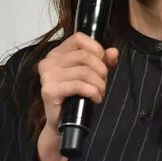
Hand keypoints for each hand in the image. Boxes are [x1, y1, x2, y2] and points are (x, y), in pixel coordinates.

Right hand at [35, 33, 118, 160]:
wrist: (61, 122)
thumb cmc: (74, 96)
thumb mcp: (91, 74)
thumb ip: (103, 61)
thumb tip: (114, 52)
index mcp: (57, 53)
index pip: (79, 38)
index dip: (96, 48)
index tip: (103, 63)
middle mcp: (49, 61)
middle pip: (85, 56)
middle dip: (101, 70)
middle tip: (103, 82)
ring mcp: (48, 76)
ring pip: (84, 71)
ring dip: (99, 84)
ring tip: (100, 92)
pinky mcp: (50, 90)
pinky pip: (79, 85)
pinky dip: (92, 92)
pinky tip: (95, 98)